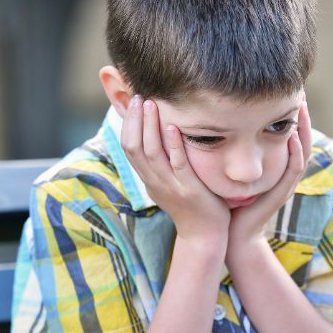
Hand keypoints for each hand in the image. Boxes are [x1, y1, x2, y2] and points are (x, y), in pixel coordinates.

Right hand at [121, 96, 230, 244]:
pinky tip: (174, 127)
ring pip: (152, 153)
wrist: (203, 236)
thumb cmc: (191, 206)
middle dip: (134, 120)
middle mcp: (154, 181)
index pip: (128, 147)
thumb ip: (162, 164)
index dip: (128, 124)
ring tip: (151, 104)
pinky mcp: (189, 189)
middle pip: (134, 147)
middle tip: (138, 96)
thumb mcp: (169, 184)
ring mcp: (171, 185)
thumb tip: (157, 139)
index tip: (132, 102)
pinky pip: (178, 165)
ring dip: (150, 126)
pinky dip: (174, 145)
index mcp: (148, 179)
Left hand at [226, 99, 312, 259]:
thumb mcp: (231, 169)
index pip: (287, 134)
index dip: (289, 114)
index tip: (287, 90)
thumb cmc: (228, 202)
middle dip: (303, 116)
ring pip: (303, 151)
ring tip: (303, 107)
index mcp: (274, 166)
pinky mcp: (281, 194)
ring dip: (304, 129)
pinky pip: (294, 171)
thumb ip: (230, 149)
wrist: (231, 235)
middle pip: (302, 138)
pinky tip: (294, 137)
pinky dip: (296, 154)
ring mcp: (285, 183)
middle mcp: (283, 172)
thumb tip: (217, 122)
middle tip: (302, 92)